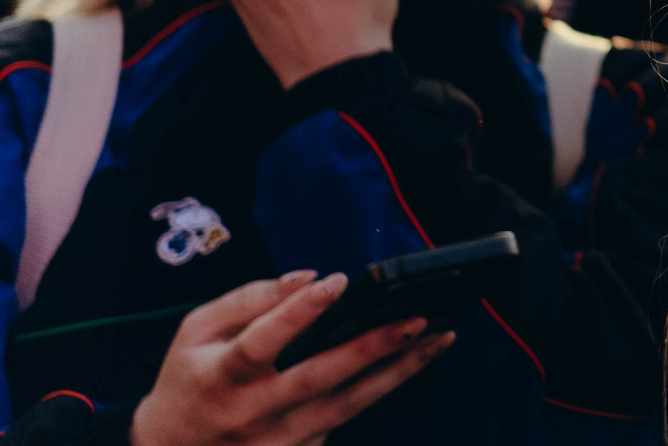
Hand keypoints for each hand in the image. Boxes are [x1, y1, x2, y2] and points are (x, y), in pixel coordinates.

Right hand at [129, 271, 451, 445]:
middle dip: (370, 349)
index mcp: (221, 376)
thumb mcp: (196, 332)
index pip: (261, 343)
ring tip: (439, 338)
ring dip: (398, 372)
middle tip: (417, 319)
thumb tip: (309, 277)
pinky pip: (347, 418)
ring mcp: (278, 440)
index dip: (298, 313)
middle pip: (318, 381)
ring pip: (348, 406)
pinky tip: (414, 362)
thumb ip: (248, 299)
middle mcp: (252, 412)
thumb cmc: (189, 378)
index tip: (338, 282)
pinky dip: (381, 390)